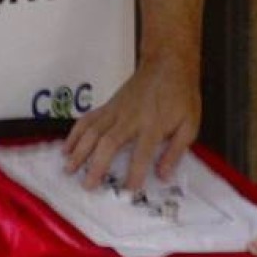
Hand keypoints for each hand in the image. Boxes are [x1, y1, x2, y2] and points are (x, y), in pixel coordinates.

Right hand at [62, 55, 199, 192]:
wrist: (167, 65)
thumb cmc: (180, 96)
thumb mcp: (190, 124)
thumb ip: (176, 151)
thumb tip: (163, 176)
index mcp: (153, 125)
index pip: (142, 153)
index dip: (134, 173)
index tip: (128, 191)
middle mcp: (131, 118)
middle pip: (109, 142)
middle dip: (96, 165)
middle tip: (88, 185)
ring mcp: (115, 110)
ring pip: (92, 131)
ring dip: (79, 151)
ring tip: (69, 169)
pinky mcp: (107, 105)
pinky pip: (87, 119)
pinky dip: (75, 134)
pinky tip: (67, 148)